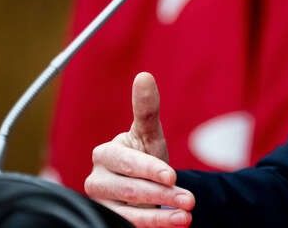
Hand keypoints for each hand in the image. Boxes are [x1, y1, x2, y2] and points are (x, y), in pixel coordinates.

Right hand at [84, 72, 194, 225]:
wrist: (144, 183)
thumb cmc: (145, 155)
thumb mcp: (150, 134)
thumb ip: (147, 109)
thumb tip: (144, 76)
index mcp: (104, 154)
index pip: (126, 162)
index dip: (149, 169)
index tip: (172, 175)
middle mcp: (97, 180)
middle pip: (128, 189)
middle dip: (161, 194)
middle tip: (190, 199)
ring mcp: (101, 204)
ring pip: (129, 213)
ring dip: (160, 215)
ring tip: (187, 215)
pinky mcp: (107, 221)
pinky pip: (128, 226)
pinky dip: (155, 224)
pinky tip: (177, 223)